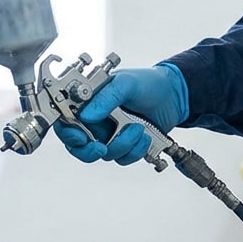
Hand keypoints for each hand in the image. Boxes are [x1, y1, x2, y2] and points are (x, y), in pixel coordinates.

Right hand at [54, 63, 188, 164]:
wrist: (175, 96)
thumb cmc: (149, 83)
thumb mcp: (127, 83)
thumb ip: (107, 98)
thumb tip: (87, 115)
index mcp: (89, 101)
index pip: (66, 119)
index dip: (68, 132)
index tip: (80, 137)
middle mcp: (96, 119)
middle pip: (77, 145)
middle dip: (89, 150)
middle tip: (101, 148)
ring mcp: (110, 133)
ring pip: (103, 154)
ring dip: (122, 146)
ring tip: (138, 129)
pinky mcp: (124, 145)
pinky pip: (122, 158)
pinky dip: (134, 151)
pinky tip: (144, 137)